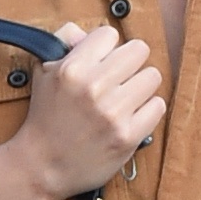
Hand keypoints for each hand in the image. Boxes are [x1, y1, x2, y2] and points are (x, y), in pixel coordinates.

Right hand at [12, 19, 167, 199]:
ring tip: (125, 98)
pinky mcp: (127, 136)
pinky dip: (148, 109)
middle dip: (130, 62)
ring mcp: (113, 113)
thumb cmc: (45, 117)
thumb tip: (89, 33)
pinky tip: (132, 115)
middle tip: (120, 78)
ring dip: (141, 85)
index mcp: (72, 68)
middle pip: (139, 50)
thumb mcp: (44, 71)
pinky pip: (157, 106)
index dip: (106, 48)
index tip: (101, 62)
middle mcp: (94, 87)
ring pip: (152, 76)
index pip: (110, 34)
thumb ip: (65, 41)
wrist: (42, 166)